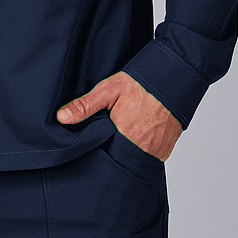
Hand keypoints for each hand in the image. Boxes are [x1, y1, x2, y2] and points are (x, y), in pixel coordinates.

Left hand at [57, 71, 182, 161]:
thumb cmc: (143, 82)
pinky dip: (142, 152)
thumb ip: (85, 105)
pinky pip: (149, 159)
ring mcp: (155, 151)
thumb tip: (62, 118)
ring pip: (134, 160)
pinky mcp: (165, 151)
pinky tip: (137, 138)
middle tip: (108, 140)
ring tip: (121, 139)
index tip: (92, 146)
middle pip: (119, 159)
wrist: (176, 77)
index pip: (103, 154)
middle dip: (111, 154)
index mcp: (123, 134)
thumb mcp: (109, 89)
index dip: (97, 151)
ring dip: (127, 153)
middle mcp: (141, 147)